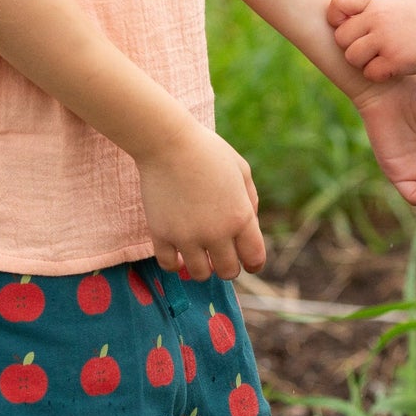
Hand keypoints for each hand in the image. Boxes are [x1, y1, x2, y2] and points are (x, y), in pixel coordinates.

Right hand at [137, 123, 265, 279]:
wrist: (167, 142)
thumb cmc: (207, 150)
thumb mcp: (241, 170)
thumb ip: (250, 200)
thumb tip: (249, 225)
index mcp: (240, 217)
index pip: (254, 258)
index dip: (253, 263)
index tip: (247, 261)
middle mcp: (216, 233)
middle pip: (228, 271)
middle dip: (227, 266)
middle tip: (220, 255)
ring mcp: (187, 236)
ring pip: (199, 274)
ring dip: (202, 267)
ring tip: (198, 254)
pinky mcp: (161, 234)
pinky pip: (169, 265)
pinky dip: (175, 264)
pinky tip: (177, 254)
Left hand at [328, 0, 415, 80]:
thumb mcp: (399, 4)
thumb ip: (371, 8)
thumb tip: (341, 18)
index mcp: (377, 1)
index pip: (337, 3)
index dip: (336, 18)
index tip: (349, 27)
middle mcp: (378, 17)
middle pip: (341, 37)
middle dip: (353, 47)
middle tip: (373, 50)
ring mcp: (386, 38)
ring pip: (352, 57)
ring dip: (365, 63)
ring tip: (384, 59)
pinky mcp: (395, 60)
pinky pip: (370, 73)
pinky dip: (380, 75)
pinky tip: (395, 70)